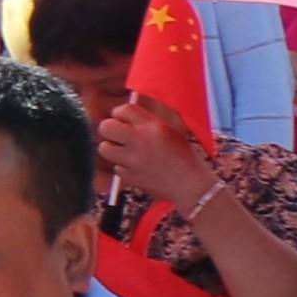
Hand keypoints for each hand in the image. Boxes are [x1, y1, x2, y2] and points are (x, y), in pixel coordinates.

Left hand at [90, 90, 217, 206]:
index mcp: (153, 126)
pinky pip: (116, 168)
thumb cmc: (186, 158)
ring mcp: (133, 160)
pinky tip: (136, 168)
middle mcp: (141, 140)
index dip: (119, 114)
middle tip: (117, 135)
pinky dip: (123, 168)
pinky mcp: (130, 177)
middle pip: (106, 127)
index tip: (122, 119)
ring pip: (104, 147)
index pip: (124, 110)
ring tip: (124, 152)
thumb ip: (148, 124)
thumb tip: (126, 118)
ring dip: (112, 149)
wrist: (192, 186)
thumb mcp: (172, 133)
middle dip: (109, 129)